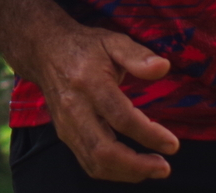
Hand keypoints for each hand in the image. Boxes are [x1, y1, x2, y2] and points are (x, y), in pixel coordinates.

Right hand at [25, 25, 177, 181]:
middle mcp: (74, 108)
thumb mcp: (112, 41)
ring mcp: (66, 124)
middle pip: (104, 149)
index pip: (121, 117)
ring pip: (95, 162)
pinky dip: (113, 172)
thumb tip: (163, 67)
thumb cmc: (84, 47)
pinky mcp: (64, 134)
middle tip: (164, 166)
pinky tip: (132, 166)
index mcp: (89, 82)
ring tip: (153, 168)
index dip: (149, 134)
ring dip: (127, 173)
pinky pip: (88, 162)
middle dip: (137, 165)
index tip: (172, 144)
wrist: (43, 51)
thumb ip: (138, 55)